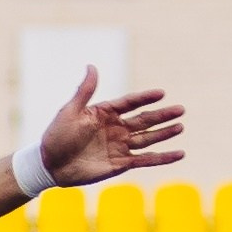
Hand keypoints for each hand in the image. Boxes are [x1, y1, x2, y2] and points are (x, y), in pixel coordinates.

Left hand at [37, 66, 185, 185]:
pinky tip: (179, 154)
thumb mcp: (70, 110)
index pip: (130, 103)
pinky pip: (146, 160)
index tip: (161, 93)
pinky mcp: (121, 164)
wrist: (50, 165)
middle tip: (181, 109)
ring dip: (165, 134)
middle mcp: (116, 128)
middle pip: (144, 120)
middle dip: (162, 115)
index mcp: (105, 113)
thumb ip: (85, 90)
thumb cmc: (57, 135)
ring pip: (148, 139)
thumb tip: (92, 66)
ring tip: (180, 127)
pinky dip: (163, 158)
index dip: (145, 98)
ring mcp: (120, 146)